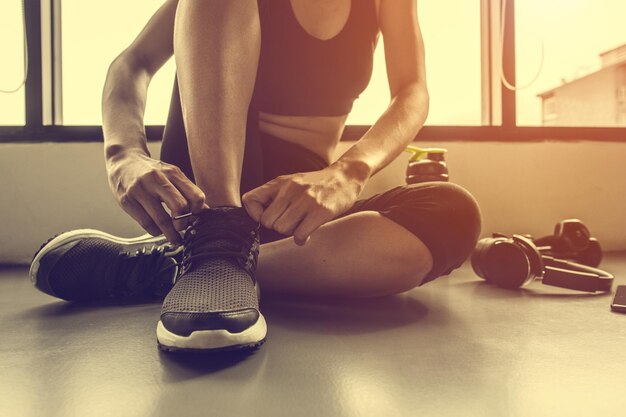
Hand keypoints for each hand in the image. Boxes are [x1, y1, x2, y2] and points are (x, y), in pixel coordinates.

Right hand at [106, 150, 206, 243]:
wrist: (123, 160)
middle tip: (182, 229)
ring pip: (161, 219)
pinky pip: (145, 223)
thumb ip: (187, 191)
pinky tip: (158, 230)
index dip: (198, 211)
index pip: (195, 196)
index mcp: (173, 172)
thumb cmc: (151, 171)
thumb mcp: (171, 175)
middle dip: (183, 223)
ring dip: (170, 233)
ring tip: (174, 238)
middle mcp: (157, 179)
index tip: (194, 218)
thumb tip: (205, 211)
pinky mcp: (127, 200)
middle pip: (180, 206)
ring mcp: (140, 190)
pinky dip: (155, 231)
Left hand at [242, 162, 368, 244]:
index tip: (266, 217)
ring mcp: (305, 200)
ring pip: (282, 229)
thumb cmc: (317, 184)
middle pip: (267, 221)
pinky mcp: (319, 211)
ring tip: (300, 225)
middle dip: (277, 227)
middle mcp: (289, 189)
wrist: (346, 177)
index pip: (249, 200)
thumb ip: (275, 195)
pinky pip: (299, 234)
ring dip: (291, 232)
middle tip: (290, 223)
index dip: (255, 214)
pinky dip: (302, 238)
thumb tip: (259, 218)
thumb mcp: (292, 182)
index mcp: (279, 182)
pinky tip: (308, 233)